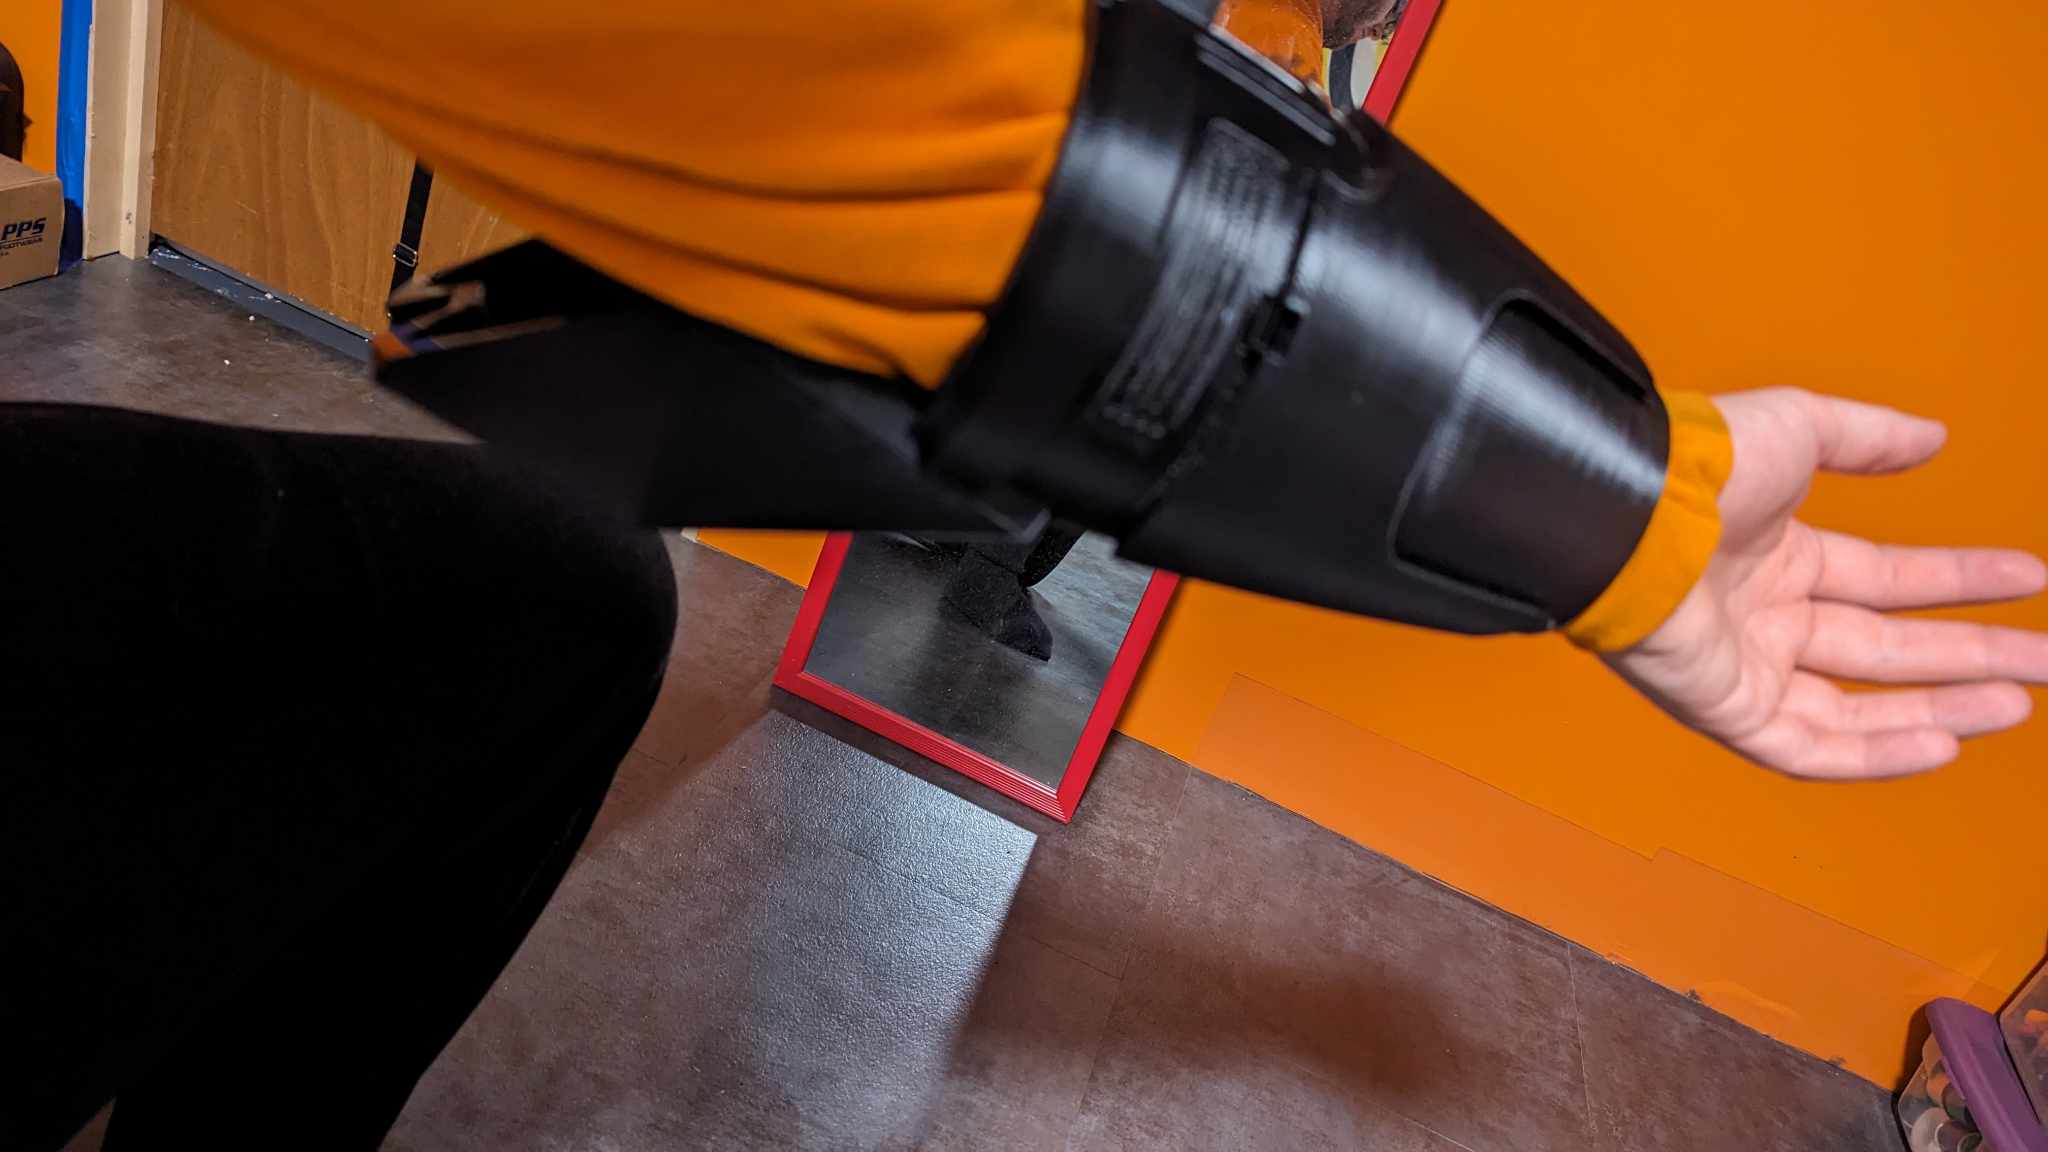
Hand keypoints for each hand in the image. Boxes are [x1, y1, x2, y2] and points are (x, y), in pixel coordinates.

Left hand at [1603, 388, 2047, 778]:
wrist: (1626, 513)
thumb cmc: (1692, 467)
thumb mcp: (1799, 429)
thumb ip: (1867, 437)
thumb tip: (1933, 436)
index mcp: (1775, 554)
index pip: (1887, 580)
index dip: (1961, 582)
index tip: (2032, 578)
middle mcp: (1761, 614)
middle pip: (1887, 649)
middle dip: (1974, 654)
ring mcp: (1742, 665)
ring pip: (1857, 705)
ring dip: (1940, 707)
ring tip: (2017, 702)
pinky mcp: (1722, 708)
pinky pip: (1807, 747)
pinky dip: (1873, 752)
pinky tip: (1941, 745)